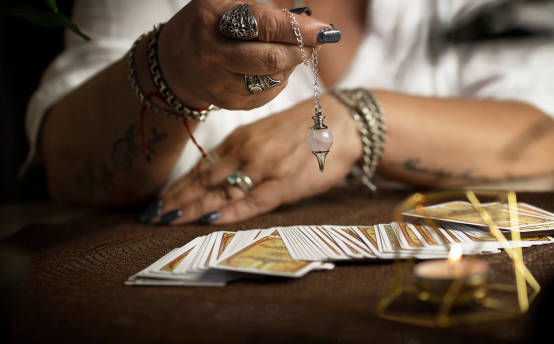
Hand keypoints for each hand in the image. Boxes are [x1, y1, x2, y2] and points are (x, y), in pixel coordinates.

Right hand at [156, 0, 335, 109]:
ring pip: (274, 78)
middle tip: (316, 41)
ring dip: (291, 64)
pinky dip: (279, 79)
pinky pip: (268, 93)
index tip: (325, 30)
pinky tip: (271, 68)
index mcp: (211, 20)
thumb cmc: (209, 25)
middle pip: (271, 58)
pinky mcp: (229, 103)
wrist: (175, 63)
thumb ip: (263, 13)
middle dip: (301, 50)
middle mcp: (212, 54)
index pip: (264, 25)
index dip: (299, 29)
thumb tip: (309, 22)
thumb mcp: (225, 5)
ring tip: (287, 51)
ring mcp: (219, 83)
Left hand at [157, 93, 361, 223]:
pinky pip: (253, 201)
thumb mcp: (264, 134)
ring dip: (194, 208)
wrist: (340, 122)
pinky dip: (231, 212)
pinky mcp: (285, 183)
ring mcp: (264, 167)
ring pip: (222, 192)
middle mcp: (246, 152)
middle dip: (176, 201)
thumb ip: (239, 154)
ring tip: (169, 221)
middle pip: (203, 181)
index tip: (157, 203)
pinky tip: (211, 219)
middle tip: (151, 217)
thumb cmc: (302, 130)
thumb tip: (213, 177)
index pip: (200, 168)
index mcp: (239, 140)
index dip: (177, 187)